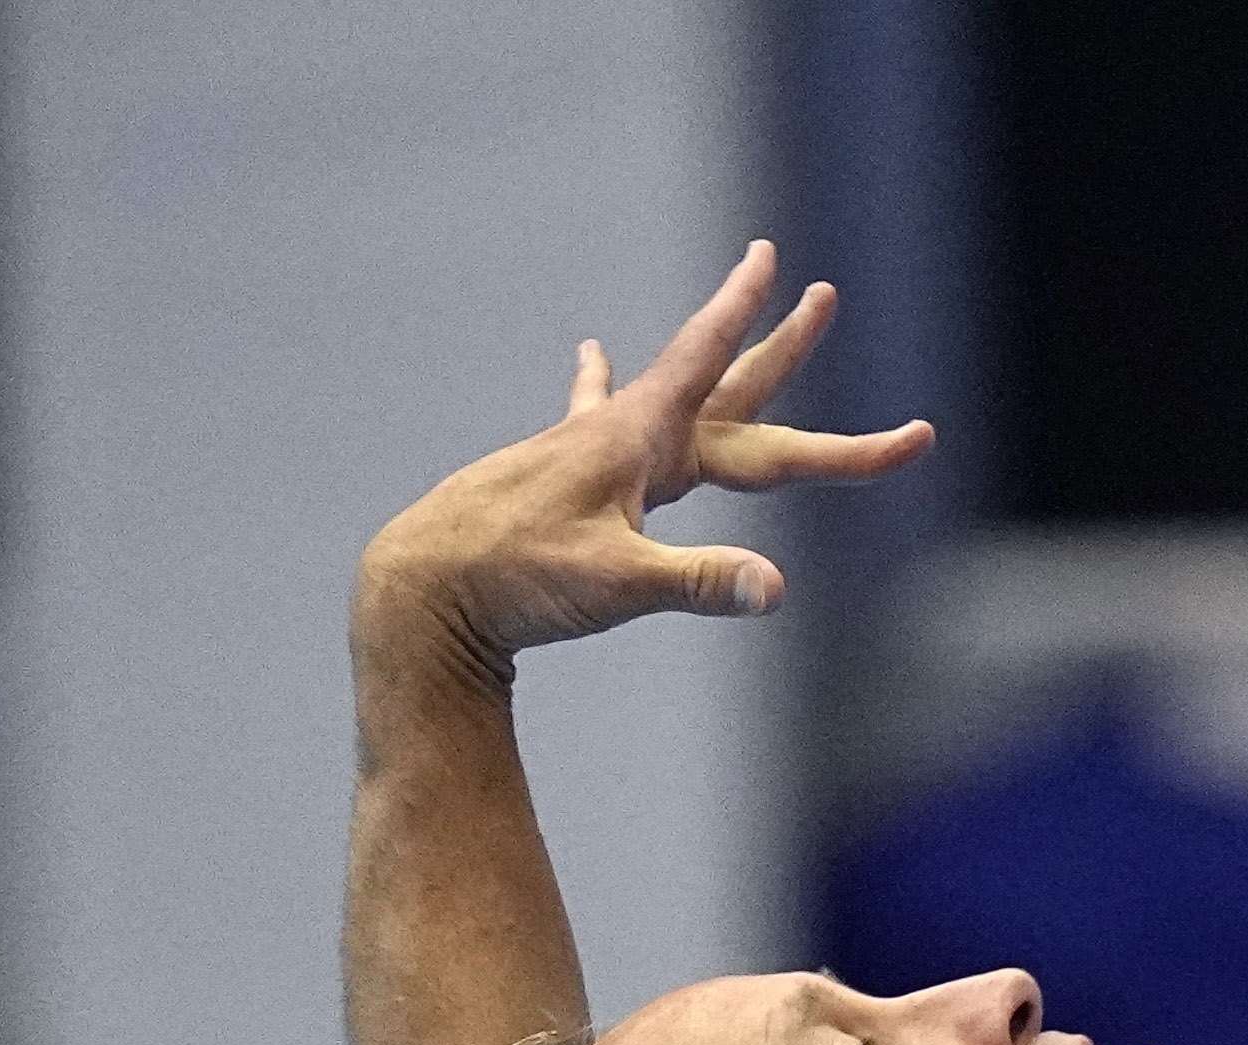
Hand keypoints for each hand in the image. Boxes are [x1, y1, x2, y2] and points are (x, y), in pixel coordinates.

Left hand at [355, 242, 931, 673]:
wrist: (423, 584)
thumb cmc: (513, 577)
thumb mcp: (616, 585)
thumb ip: (699, 581)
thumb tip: (775, 587)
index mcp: (635, 440)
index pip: (709, 364)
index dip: (750, 314)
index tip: (768, 254)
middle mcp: (617, 432)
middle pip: (724, 384)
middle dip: (781, 348)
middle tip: (823, 297)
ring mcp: (587, 449)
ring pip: (675, 397)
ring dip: (718, 363)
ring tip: (742, 318)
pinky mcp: (560, 474)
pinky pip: (595, 410)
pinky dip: (599, 379)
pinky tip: (590, 354)